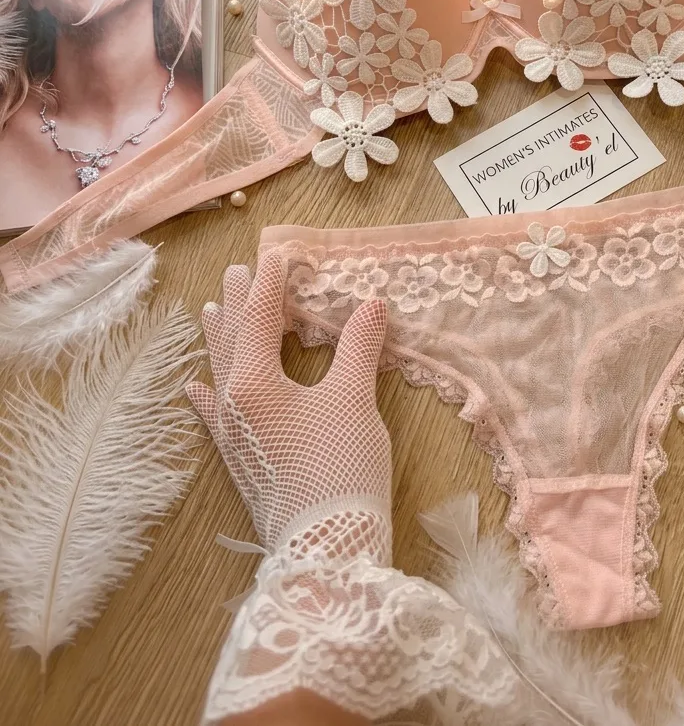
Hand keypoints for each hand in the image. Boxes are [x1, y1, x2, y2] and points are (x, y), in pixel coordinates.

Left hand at [187, 251, 391, 557]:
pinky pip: (214, 416)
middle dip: (240, 304)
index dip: (271, 285)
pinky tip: (194, 389)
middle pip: (234, 341)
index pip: (261, 318)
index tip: (278, 254)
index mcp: (255, 381)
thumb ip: (359, 348)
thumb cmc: (340, 467)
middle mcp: (234, 402)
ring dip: (220, 339)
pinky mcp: (240, 461)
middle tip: (239, 271)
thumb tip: (370, 305)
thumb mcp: (354, 400)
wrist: (327, 548)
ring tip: (212, 310)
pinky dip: (206, 396)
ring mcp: (233, 435)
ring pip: (221, 373)